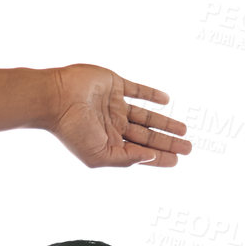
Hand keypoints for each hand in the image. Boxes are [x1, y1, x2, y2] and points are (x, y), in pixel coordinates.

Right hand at [43, 63, 192, 168]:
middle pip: (148, 136)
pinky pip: (137, 90)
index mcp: (109, 143)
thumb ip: (126, 158)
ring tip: (183, 130)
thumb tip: (150, 157)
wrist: (55, 97)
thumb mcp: (99, 155)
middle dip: (168, 143)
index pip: (141, 153)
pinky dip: (151, 95)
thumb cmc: (72, 130)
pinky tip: (166, 101)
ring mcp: (114, 105)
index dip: (160, 157)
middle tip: (189, 147)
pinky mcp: (114, 85)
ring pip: (146, 116)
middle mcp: (113, 125)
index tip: (178, 160)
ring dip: (165, 122)